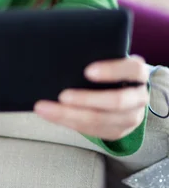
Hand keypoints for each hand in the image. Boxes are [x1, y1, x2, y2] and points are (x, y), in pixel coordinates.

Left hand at [33, 55, 149, 140]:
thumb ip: (95, 56)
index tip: (87, 71)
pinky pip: (94, 131)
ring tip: (47, 109)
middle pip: (117, 101)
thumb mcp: (108, 58)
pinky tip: (53, 116)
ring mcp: (132, 117)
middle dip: (87, 99)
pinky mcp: (118, 131)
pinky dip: (71, 123)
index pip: (133, 69)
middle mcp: (139, 96)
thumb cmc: (108, 69)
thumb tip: (65, 57)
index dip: (112, 71)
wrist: (121, 88)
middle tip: (62, 96)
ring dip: (71, 116)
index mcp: (138, 73)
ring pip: (102, 120)